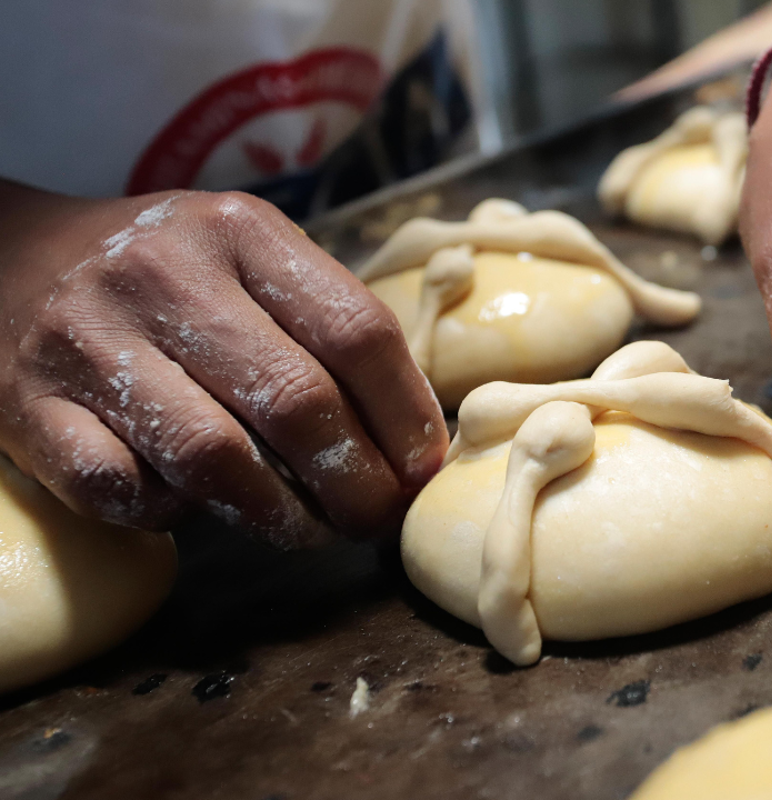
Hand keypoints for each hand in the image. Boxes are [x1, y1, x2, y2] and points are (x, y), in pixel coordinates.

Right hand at [0, 184, 446, 546]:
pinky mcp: (29, 406)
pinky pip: (122, 488)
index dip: (407, 414)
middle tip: (378, 519)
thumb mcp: (248, 258)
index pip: (357, 330)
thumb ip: (322, 325)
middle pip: (298, 401)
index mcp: (240, 231)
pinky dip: (174, 514)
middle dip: (359, 483)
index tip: (424, 467)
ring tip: (314, 532)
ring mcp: (89, 339)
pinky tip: (200, 509)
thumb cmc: (166, 274)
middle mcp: (165, 274)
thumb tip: (411, 438)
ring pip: (216, 457)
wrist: (8, 259)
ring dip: (282, 515)